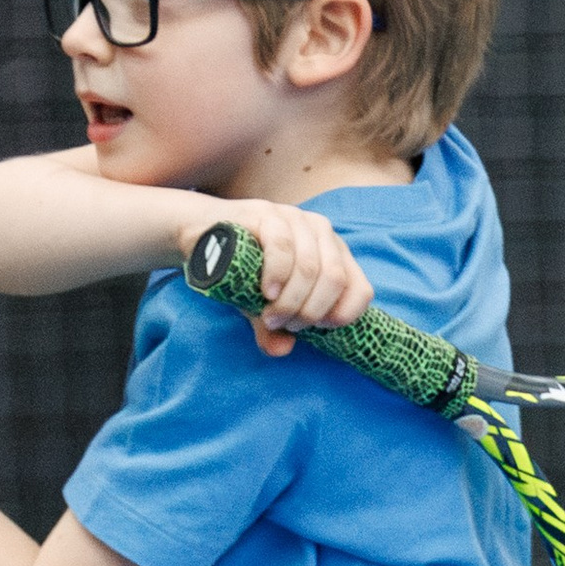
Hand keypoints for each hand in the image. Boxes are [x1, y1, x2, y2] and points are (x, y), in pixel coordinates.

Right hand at [198, 197, 375, 357]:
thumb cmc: (243, 272)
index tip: (317, 329)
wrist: (203, 236)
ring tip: (271, 315)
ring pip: (310, 267)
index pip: (361, 289)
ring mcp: (297, 219)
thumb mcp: (262, 307)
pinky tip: (266, 292)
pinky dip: (277, 275)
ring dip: (291, 300)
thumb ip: (274, 330)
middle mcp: (322, 233)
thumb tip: (282, 351)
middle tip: (285, 325)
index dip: (343, 315)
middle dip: (310, 312)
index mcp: (334, 254)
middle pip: (334, 280)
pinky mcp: (269, 214)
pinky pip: (282, 247)